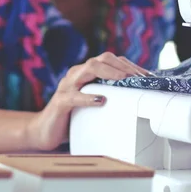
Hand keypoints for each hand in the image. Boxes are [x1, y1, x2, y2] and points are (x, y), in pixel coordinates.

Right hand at [25, 52, 151, 150]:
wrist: (44, 131)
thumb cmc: (72, 116)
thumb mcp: (93, 103)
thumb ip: (108, 95)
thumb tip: (137, 96)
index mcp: (86, 73)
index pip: (110, 61)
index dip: (129, 65)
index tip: (146, 76)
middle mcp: (76, 74)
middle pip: (101, 59)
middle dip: (122, 66)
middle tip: (139, 78)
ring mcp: (67, 86)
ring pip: (88, 69)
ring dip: (109, 73)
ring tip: (124, 80)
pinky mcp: (60, 102)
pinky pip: (74, 96)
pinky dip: (88, 97)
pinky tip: (101, 100)